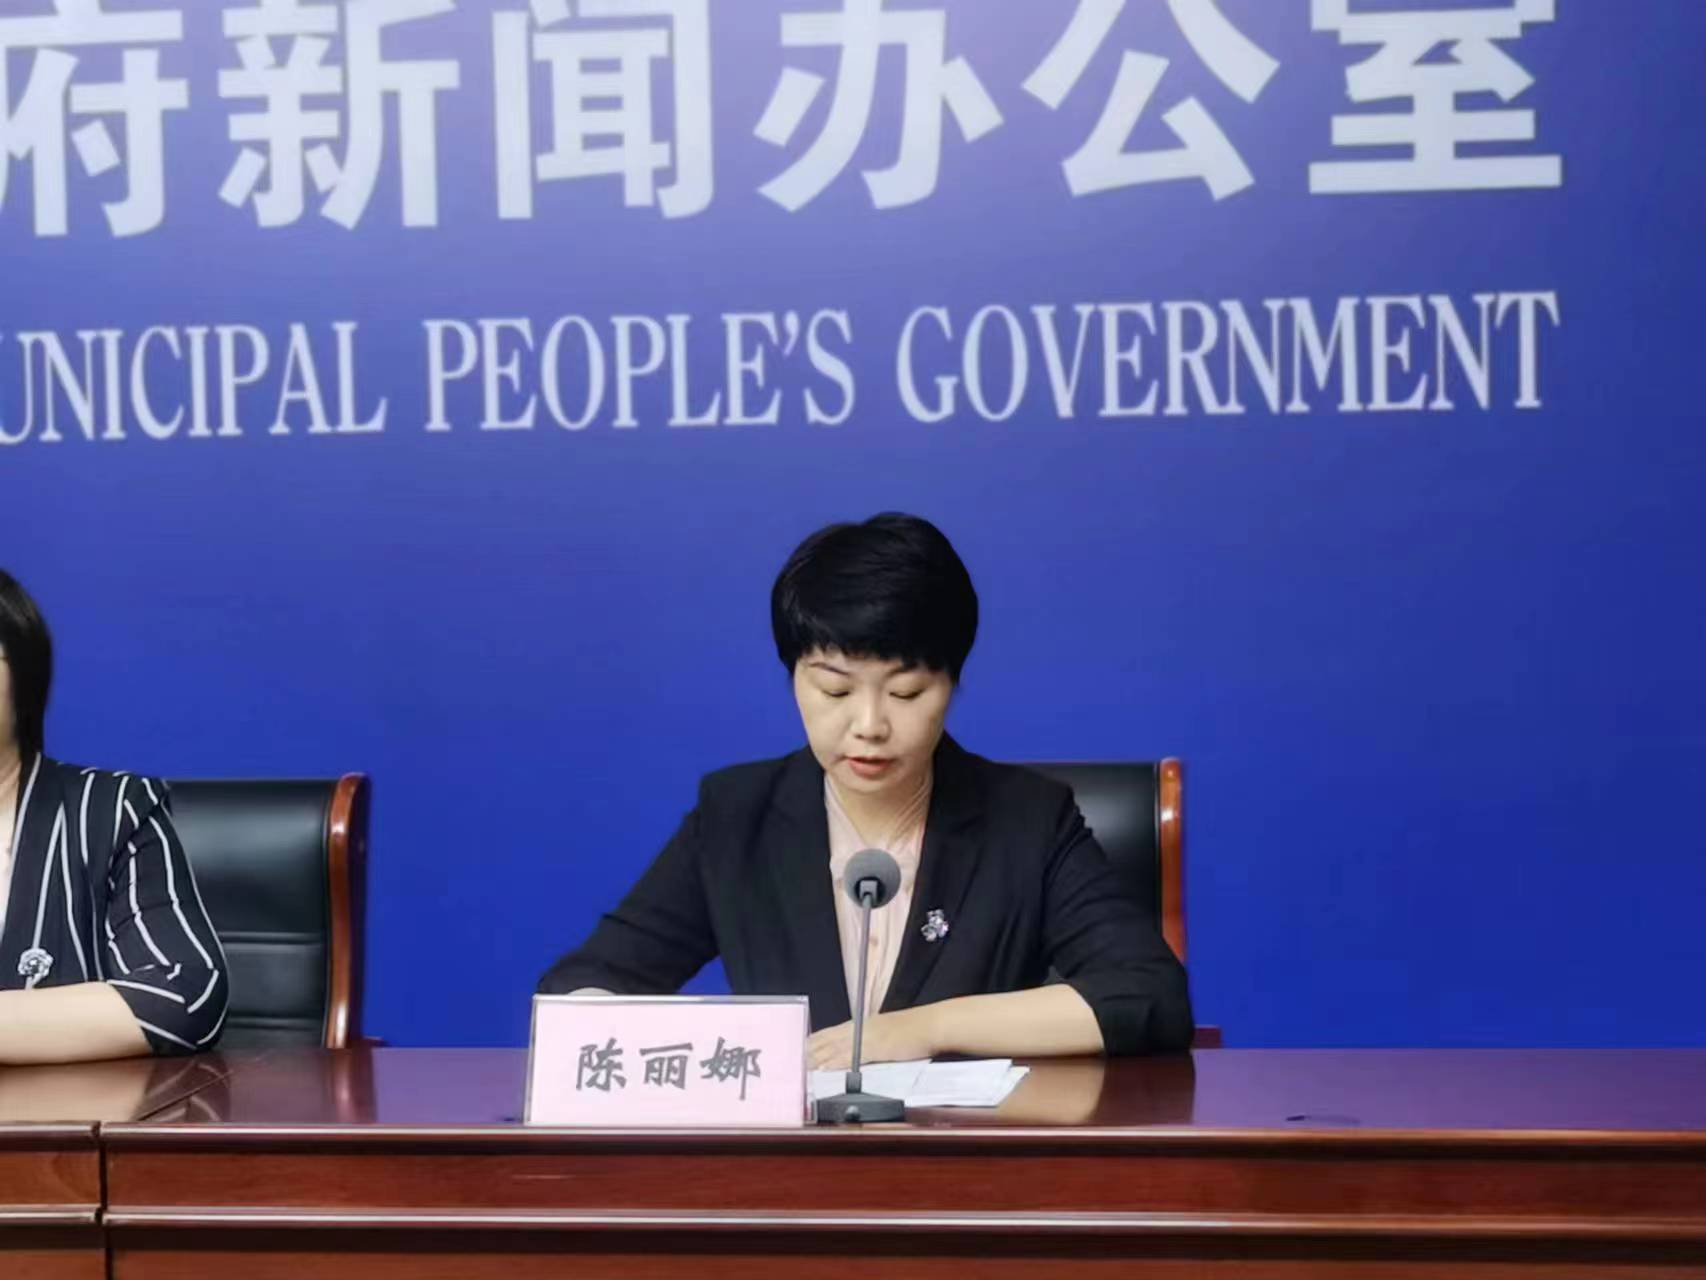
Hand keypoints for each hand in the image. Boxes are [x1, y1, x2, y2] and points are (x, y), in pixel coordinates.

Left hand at [807, 1006, 938, 1070]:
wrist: (932, 1025)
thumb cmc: (914, 1031)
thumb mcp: (887, 1034)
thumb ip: (870, 1043)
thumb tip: (859, 1054)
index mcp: (860, 1025)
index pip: (828, 1034)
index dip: (811, 1043)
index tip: (795, 1051)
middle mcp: (858, 1029)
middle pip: (825, 1041)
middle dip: (807, 1053)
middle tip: (786, 1063)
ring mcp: (865, 1038)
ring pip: (832, 1049)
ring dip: (815, 1061)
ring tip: (797, 1070)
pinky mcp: (875, 1049)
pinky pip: (850, 1058)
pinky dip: (835, 1065)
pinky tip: (823, 1072)